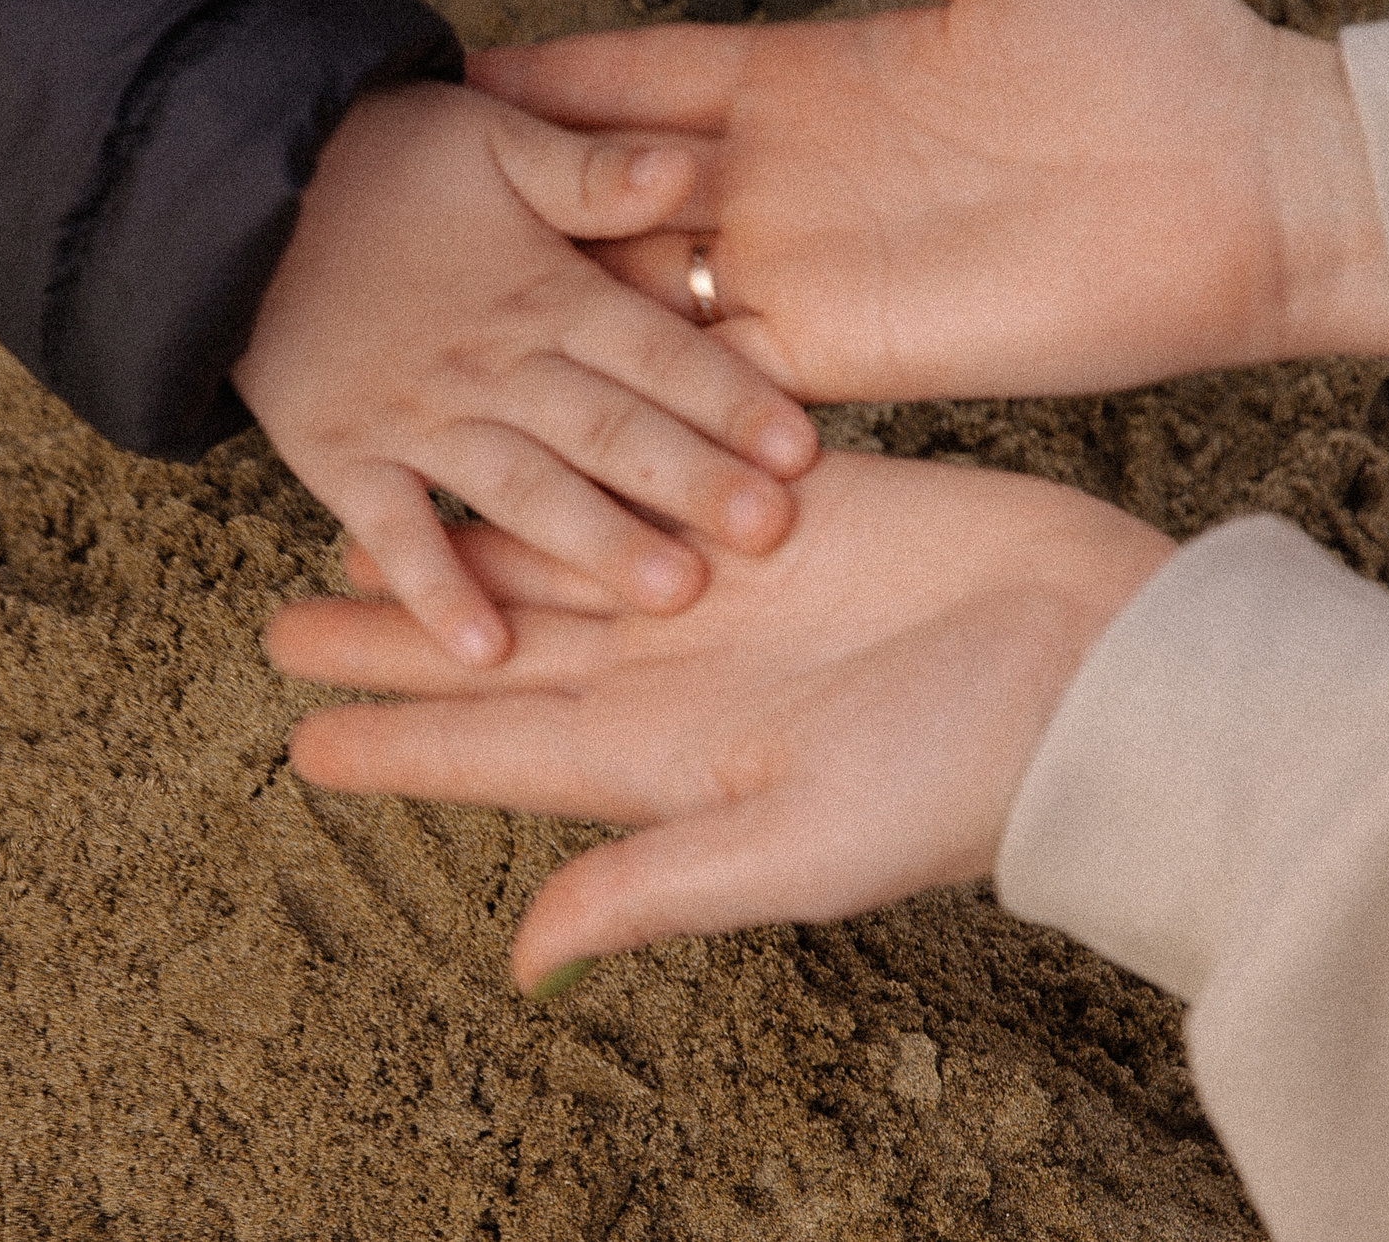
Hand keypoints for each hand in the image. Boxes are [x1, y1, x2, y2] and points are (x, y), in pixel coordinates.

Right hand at [233, 81, 817, 667]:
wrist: (234, 188)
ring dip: (594, 543)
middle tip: (770, 534)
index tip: (801, 449)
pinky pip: (394, 531)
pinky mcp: (341, 454)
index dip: (730, 396)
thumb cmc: (380, 160)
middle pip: (606, 428)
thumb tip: (688, 170)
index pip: (654, 349)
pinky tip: (487, 650)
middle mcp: (490, 361)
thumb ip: (591, 169)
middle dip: (690, 481)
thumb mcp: (493, 136)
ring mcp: (414, 416)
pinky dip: (435, 590)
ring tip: (671, 593)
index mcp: (542, 288)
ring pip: (520, 488)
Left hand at [269, 449, 1174, 990]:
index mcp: (660, 751)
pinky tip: (516, 428)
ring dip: (468, 535)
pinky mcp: (772, 497)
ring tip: (376, 520)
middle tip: (283, 618)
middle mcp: (670, 663)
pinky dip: (577, 451)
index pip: (494, 747)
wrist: (1105, 659)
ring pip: (553, 545)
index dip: (396, 742)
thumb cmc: (966, 775)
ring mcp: (717, 576)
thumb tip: (523, 959)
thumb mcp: (797, 845)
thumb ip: (654, 886)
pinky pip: (646, 466)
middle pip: (497, 641)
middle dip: (395, 630)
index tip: (301, 744)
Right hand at [470, 0, 1388, 403]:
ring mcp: (808, 272)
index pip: (638, 80)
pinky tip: (547, 396)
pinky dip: (640, 386)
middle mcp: (783, 181)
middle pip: (610, 191)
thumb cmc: (1148, 56)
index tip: (449, 85)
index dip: (548, 83)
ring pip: (643, 290)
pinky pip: (718, 376)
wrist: (1251, 186)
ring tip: (434, 316)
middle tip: (397, 216)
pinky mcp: (848, 354)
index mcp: (802, 77)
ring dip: (553, 300)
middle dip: (512, 200)